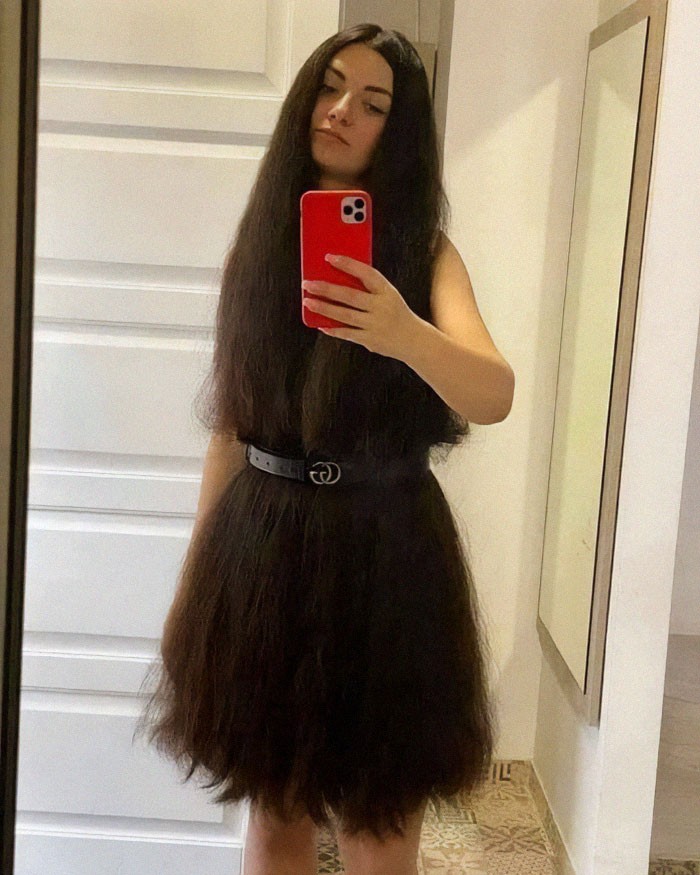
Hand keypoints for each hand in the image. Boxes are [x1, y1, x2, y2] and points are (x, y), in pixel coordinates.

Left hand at [302, 253, 423, 360]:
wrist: (415, 340)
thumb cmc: (396, 313)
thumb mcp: (388, 295)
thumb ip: (368, 288)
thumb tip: (338, 279)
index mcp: (387, 291)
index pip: (366, 273)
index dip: (347, 264)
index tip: (329, 258)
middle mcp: (381, 308)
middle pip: (350, 296)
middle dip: (326, 288)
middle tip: (308, 283)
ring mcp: (375, 325)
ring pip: (344, 315)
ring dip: (324, 308)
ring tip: (308, 301)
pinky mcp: (370, 340)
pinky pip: (347, 334)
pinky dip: (333, 329)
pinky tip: (320, 324)